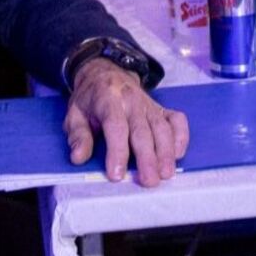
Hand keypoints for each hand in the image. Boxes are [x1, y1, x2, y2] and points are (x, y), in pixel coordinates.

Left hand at [63, 58, 188, 185]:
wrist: (105, 74)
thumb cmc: (90, 100)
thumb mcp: (74, 114)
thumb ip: (77, 136)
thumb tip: (78, 158)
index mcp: (108, 100)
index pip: (116, 126)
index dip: (117, 152)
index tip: (116, 175)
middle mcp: (132, 101)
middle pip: (143, 131)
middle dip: (148, 158)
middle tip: (149, 181)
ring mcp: (150, 104)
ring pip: (162, 128)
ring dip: (166, 152)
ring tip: (166, 174)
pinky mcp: (161, 108)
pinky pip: (177, 120)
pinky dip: (181, 137)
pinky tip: (178, 155)